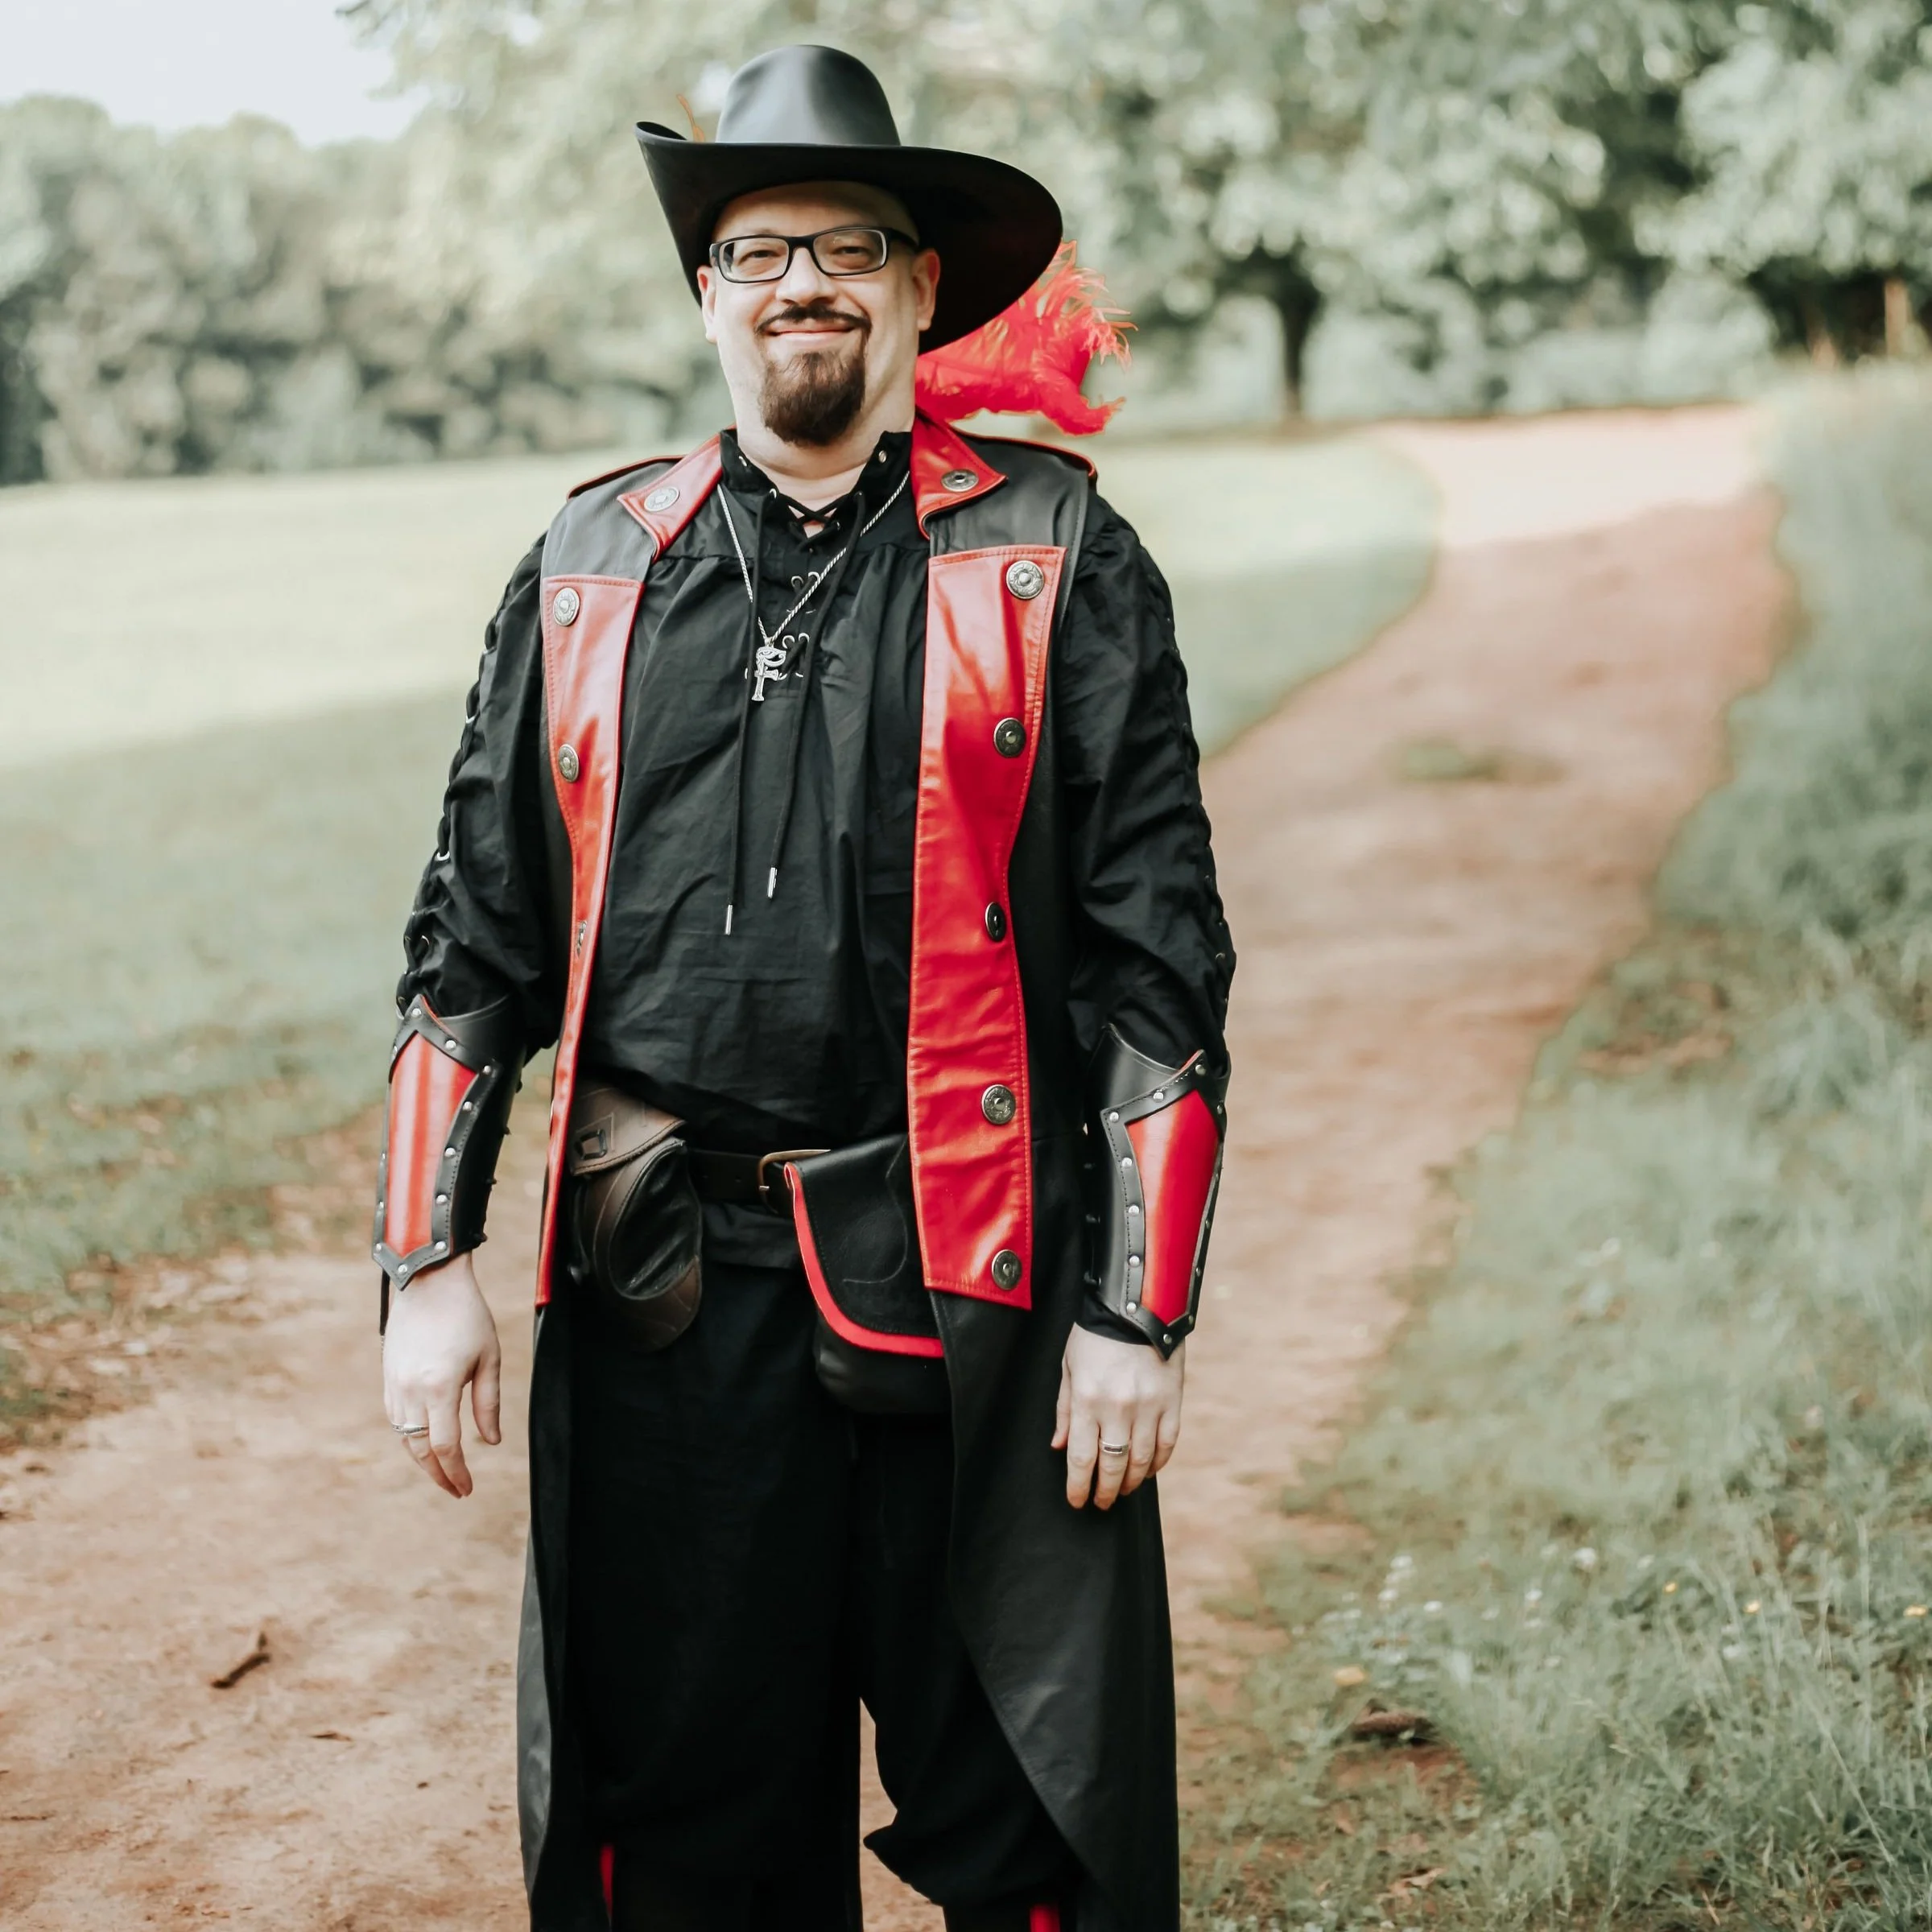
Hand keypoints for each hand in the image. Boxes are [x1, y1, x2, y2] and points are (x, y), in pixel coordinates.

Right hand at [382, 1251, 501, 1498]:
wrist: (428, 1282)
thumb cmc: (466, 1316)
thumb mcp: (488, 1358)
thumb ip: (488, 1403)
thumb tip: (490, 1442)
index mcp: (440, 1387)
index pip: (446, 1446)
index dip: (456, 1473)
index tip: (466, 1489)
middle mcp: (411, 1391)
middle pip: (420, 1450)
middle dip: (439, 1475)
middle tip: (456, 1490)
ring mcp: (395, 1384)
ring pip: (404, 1438)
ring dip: (422, 1458)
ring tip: (443, 1469)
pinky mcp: (387, 1377)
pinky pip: (396, 1418)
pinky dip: (409, 1436)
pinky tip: (425, 1441)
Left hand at [1052, 1323, 1184, 1509]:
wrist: (1135, 1304)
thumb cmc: (1095, 1336)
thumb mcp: (1070, 1367)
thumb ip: (1065, 1409)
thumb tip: (1060, 1446)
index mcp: (1088, 1400)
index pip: (1082, 1459)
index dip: (1078, 1487)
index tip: (1077, 1501)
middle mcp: (1118, 1409)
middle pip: (1112, 1466)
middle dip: (1104, 1491)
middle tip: (1101, 1503)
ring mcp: (1149, 1407)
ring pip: (1142, 1461)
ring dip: (1132, 1482)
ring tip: (1123, 1489)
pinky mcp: (1172, 1401)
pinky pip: (1167, 1443)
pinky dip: (1158, 1462)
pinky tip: (1149, 1469)